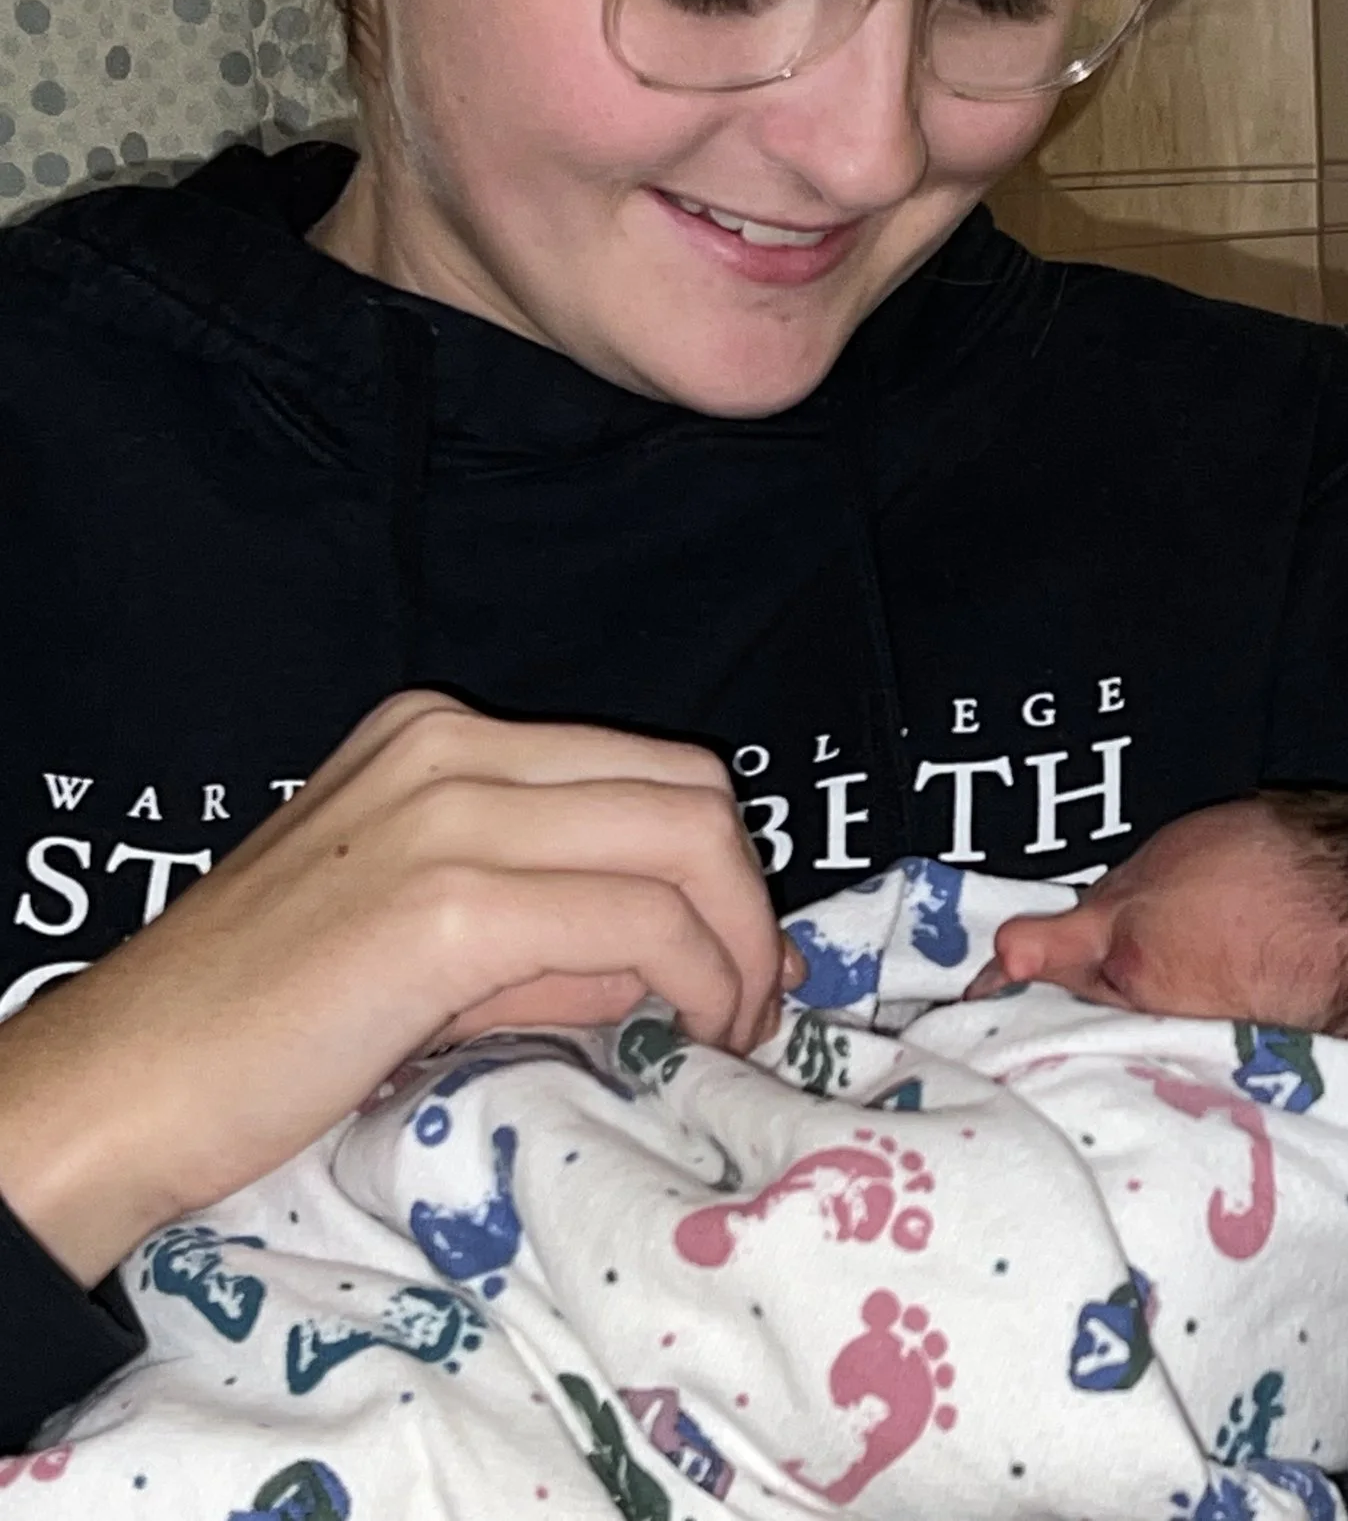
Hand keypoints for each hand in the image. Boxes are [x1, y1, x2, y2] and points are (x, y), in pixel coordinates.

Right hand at [0, 691, 789, 1285]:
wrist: (119, 1088)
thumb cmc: (260, 1026)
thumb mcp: (420, 935)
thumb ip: (552, 929)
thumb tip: (678, 958)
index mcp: (440, 734)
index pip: (650, 768)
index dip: (725, 865)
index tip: (744, 954)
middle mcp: (451, 746)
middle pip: (690, 790)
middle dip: (748, 899)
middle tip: (753, 997)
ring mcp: (448, 814)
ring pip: (686, 842)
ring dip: (737, 946)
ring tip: (726, 1026)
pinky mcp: (449, 905)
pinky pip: (640, 924)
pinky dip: (695, 980)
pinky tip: (681, 1034)